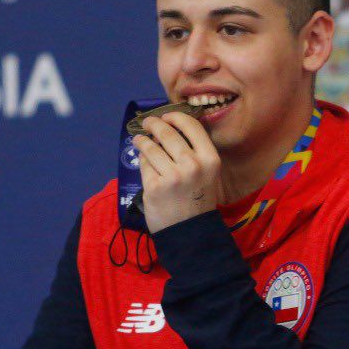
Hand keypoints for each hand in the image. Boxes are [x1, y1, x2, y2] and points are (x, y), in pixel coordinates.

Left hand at [131, 110, 220, 232]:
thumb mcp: (207, 174)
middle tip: (147, 122)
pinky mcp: (155, 187)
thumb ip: (194, 152)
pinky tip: (143, 160)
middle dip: (153, 124)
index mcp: (210, 159)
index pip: (191, 126)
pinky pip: (144, 165)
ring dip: (142, 140)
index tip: (166, 116)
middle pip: (167, 133)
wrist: (190, 231)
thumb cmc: (198, 200)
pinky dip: (142, 160)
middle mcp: (192, 165)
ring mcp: (173, 176)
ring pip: (151, 147)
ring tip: (138, 140)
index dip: (175, 116)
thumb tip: (170, 128)